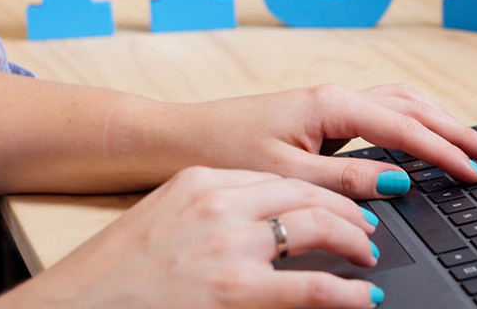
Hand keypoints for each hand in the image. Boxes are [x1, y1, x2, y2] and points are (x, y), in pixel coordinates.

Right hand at [0, 167, 384, 308]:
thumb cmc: (110, 276)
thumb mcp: (162, 221)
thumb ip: (209, 213)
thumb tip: (259, 225)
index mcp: (200, 182)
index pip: (278, 178)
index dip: (317, 193)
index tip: (336, 204)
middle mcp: (219, 203)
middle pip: (307, 193)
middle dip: (347, 211)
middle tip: (365, 230)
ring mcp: (230, 245)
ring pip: (319, 227)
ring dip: (354, 241)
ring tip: (366, 256)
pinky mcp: (236, 289)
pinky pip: (313, 286)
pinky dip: (347, 293)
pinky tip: (362, 298)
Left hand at [160, 84, 476, 198]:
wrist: (179, 137)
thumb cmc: (222, 151)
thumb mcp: (284, 175)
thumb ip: (344, 181)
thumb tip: (398, 184)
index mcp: (331, 105)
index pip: (407, 128)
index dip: (447, 152)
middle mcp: (336, 96)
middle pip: (416, 106)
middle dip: (459, 131)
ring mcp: (331, 102)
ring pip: (404, 103)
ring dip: (441, 122)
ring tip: (472, 145)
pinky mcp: (324, 114)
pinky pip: (385, 111)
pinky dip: (416, 122)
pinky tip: (425, 136)